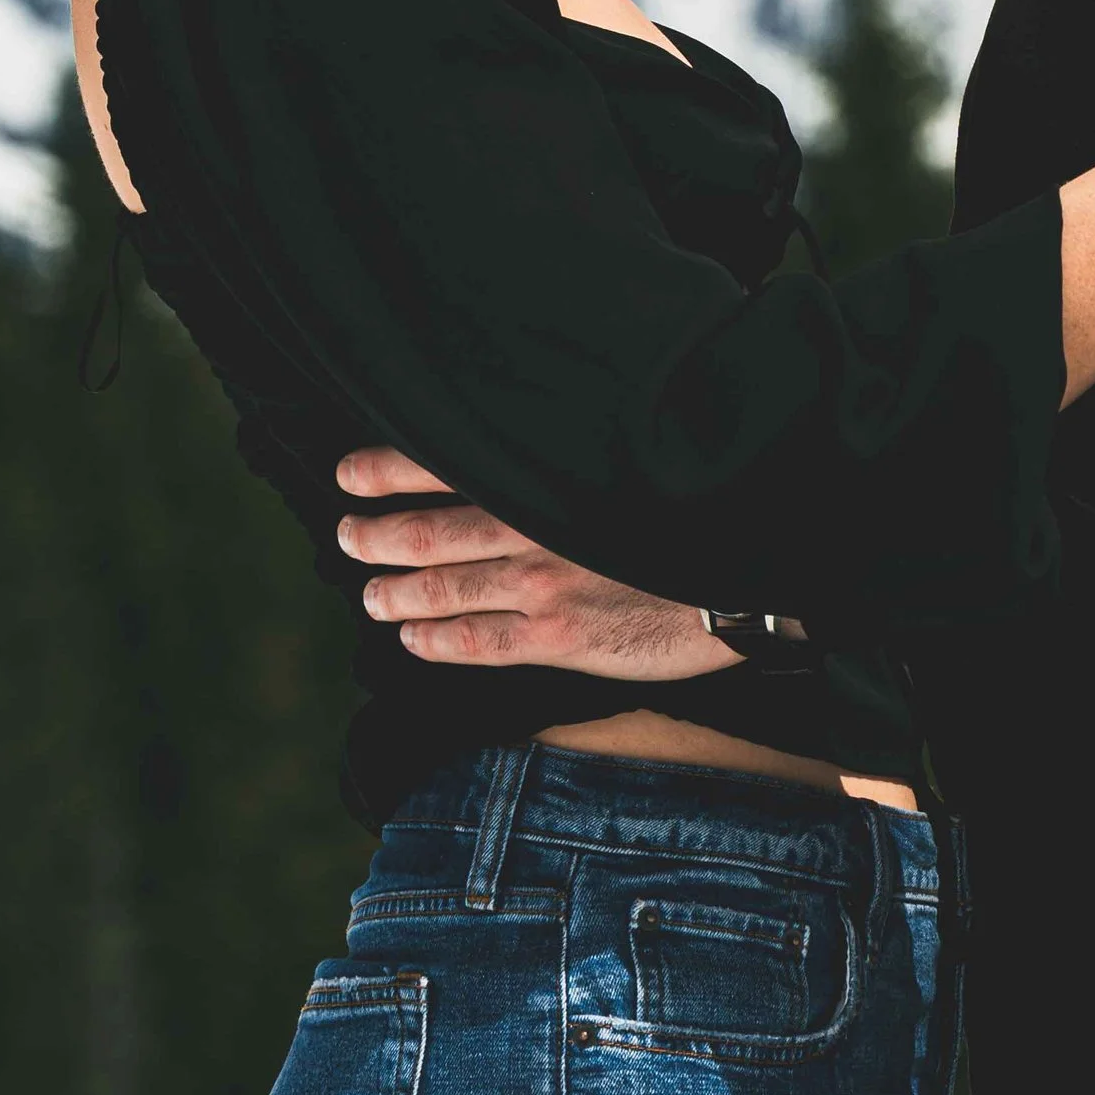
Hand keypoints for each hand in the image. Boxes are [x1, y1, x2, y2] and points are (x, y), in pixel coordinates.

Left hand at [332, 449, 735, 676]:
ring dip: (397, 594)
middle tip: (346, 535)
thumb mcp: (624, 461)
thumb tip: (521, 450)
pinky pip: (481, 643)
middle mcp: (533, 525)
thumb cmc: (688, 503)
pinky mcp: (563, 636)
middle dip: (378, 534)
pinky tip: (413, 644)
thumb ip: (568, 460)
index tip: (349, 471)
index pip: (445, 465)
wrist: (748, 559)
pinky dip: (438, 642)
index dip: (389, 469)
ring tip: (369, 596)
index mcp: (544, 476)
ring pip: (445, 589)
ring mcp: (545, 584)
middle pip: (430, 530)